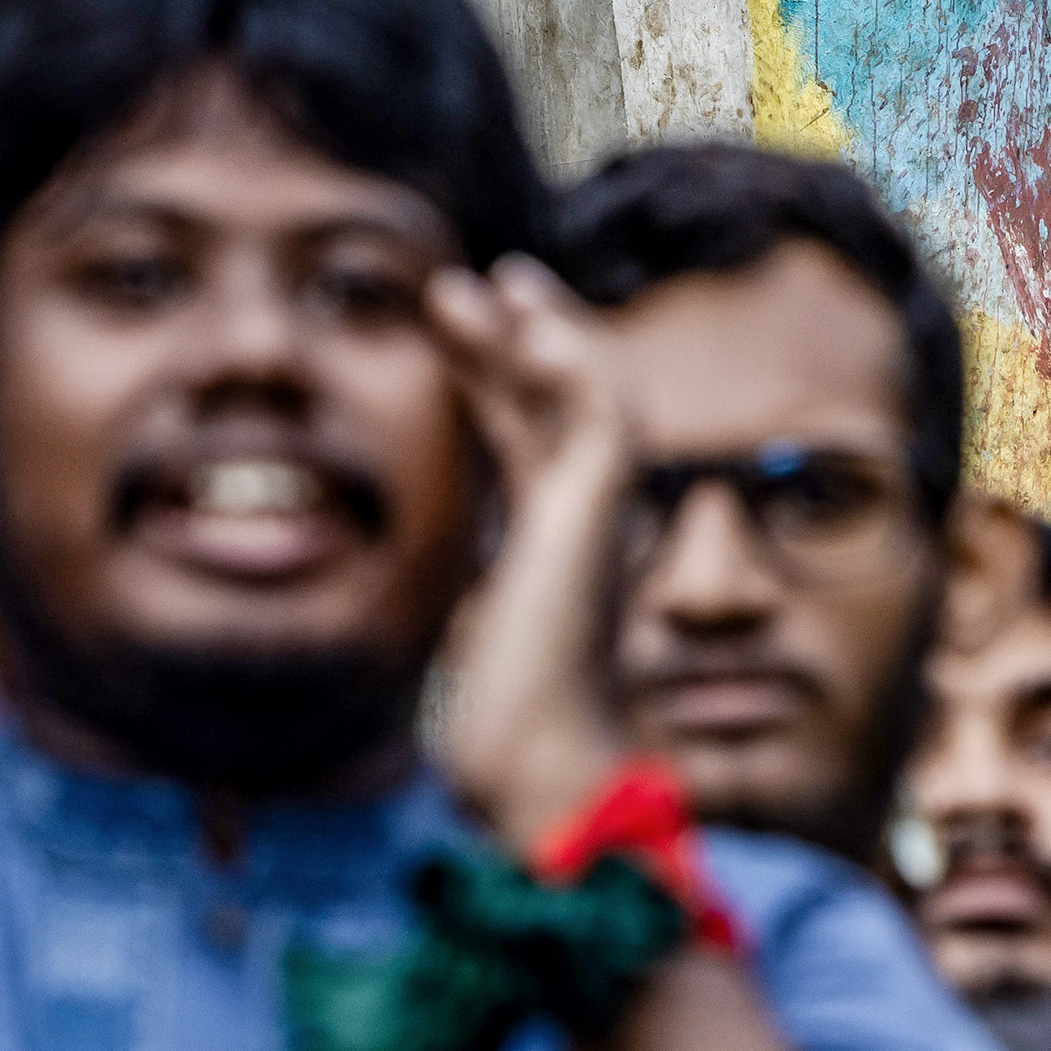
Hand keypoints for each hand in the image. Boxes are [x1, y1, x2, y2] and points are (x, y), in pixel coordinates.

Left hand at [427, 256, 638, 853]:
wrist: (538, 768)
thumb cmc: (502, 729)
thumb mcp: (468, 633)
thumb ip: (469, 593)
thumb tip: (446, 595)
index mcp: (557, 546)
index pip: (526, 436)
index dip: (492, 378)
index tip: (453, 329)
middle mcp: (590, 521)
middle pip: (554, 399)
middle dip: (510, 338)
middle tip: (466, 283)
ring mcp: (604, 513)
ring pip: (584, 389)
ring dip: (535, 329)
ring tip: (481, 283)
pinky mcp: (601, 510)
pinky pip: (600, 412)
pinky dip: (569, 362)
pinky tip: (526, 326)